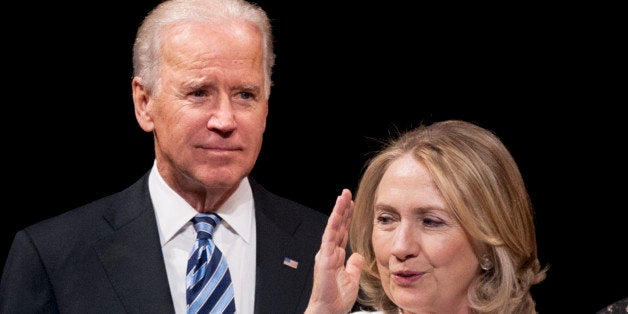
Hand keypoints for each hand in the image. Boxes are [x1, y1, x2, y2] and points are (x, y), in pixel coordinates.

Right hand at [305, 189, 364, 313]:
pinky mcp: (324, 258)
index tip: (351, 204)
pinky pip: (329, 237)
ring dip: (338, 211)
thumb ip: (353, 266)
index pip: (342, 232)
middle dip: (342, 209)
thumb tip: (357, 256)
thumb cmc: (336, 299)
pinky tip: (337, 213)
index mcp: (335, 256)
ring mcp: (325, 254)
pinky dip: (333, 224)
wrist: (328, 311)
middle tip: (347, 193)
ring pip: (332, 227)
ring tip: (343, 196)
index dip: (346, 218)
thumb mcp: (351, 279)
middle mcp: (328, 252)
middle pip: (337, 226)